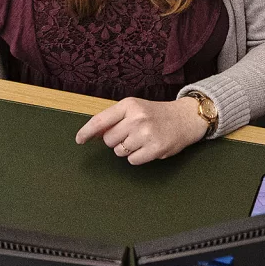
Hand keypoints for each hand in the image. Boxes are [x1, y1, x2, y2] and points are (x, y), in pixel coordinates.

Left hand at [75, 95, 209, 164]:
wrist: (185, 118)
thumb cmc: (156, 114)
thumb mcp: (135, 108)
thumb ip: (115, 119)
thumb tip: (93, 134)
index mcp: (129, 105)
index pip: (100, 120)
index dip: (86, 132)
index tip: (79, 140)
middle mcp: (137, 118)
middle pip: (109, 140)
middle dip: (116, 140)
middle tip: (131, 134)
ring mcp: (146, 134)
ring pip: (119, 151)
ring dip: (127, 149)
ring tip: (142, 139)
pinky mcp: (155, 149)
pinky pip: (132, 160)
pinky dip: (138, 157)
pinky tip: (148, 147)